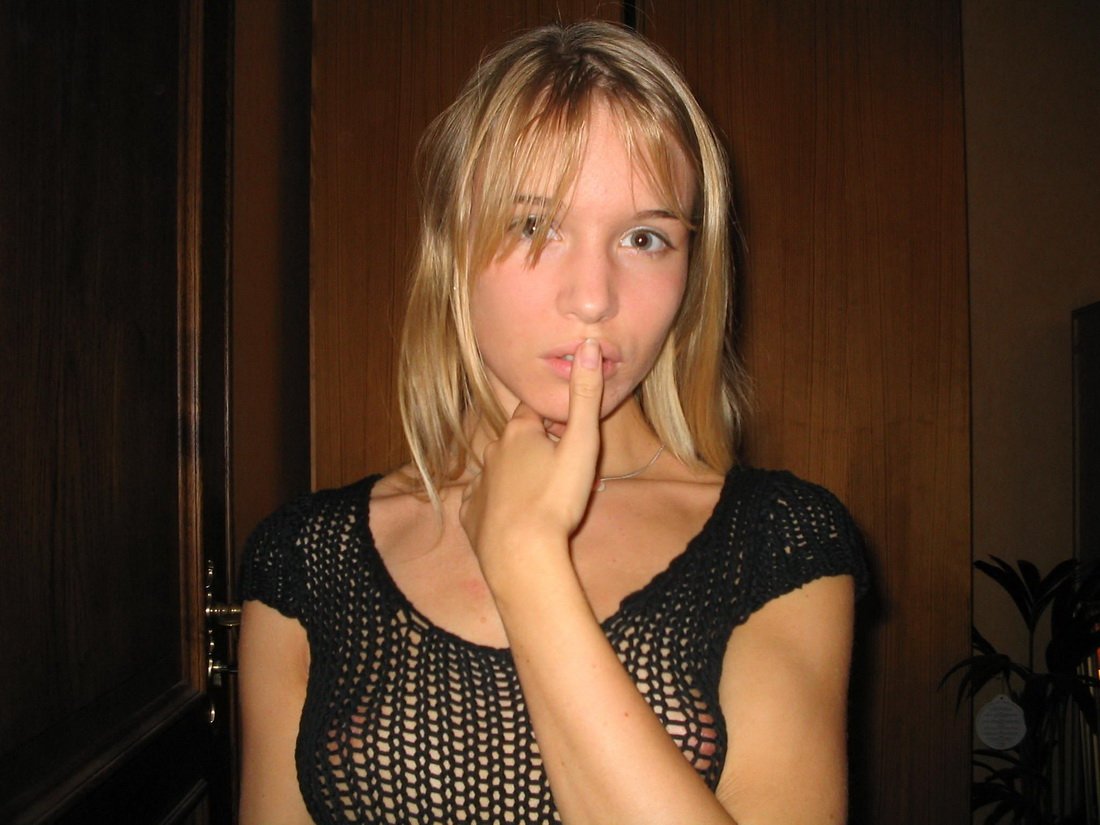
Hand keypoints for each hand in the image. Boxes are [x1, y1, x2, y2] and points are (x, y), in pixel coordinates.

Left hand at [459, 338, 604, 578]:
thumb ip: (586, 395)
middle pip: (519, 442)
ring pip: (501, 470)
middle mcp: (493, 451)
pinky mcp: (471, 514)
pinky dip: (498, 504)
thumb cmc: (555, 499)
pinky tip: (513, 516)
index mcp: (519, 432)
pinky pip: (484, 501)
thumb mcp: (582, 444)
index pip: (536, 412)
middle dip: (539, 450)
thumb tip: (589, 345)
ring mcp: (478, 483)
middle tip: (565, 475)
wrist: (521, 554)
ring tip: (544, 499)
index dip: (556, 422)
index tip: (571, 437)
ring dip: (520, 477)